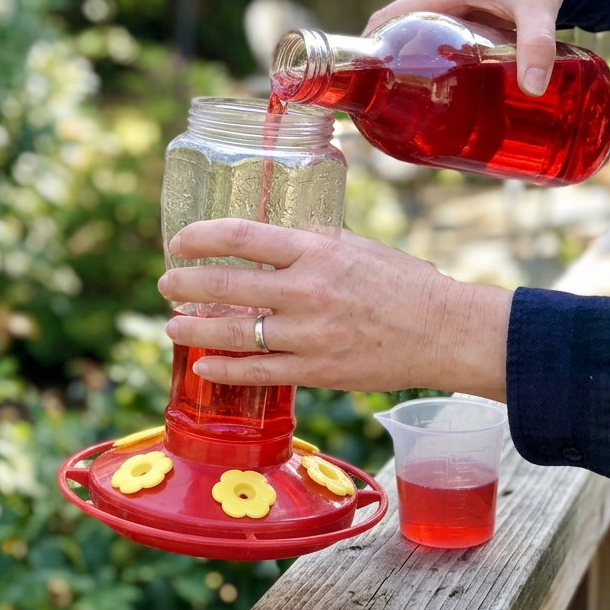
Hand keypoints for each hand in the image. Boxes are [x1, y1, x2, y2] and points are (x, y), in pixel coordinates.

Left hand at [157, 218, 511, 401]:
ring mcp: (308, 335)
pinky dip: (225, 368)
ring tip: (172, 325)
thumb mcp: (355, 246)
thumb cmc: (404, 284)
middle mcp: (306, 291)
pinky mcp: (316, 371)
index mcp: (316, 251)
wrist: (443, 332)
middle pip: (225, 286)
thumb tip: (268, 243)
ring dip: (194, 329)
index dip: (201, 237)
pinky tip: (204, 365)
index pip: (241, 237)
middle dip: (184, 285)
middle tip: (166, 284)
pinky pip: (258, 371)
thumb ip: (310, 244)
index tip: (180, 241)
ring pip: (234, 333)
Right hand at [366, 0, 578, 96]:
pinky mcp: (464, 18)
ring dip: (411, 69)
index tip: (361, 88)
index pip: (383, 21)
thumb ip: (537, 43)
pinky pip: (438, 42)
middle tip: (390, 113)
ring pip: (417, 41)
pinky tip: (445, 93)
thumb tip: (533, 89)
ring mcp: (449, 8)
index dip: (365, 52)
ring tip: (411, 111)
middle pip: (395, 37)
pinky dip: (434, 64)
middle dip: (388, 71)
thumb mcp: (539, 2)